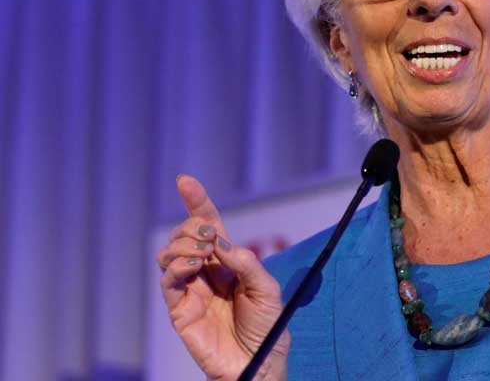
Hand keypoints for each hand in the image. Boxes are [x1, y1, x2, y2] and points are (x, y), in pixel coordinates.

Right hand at [157, 175, 289, 380]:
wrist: (258, 363)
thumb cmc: (267, 327)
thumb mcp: (267, 289)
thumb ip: (246, 263)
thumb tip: (220, 242)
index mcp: (227, 261)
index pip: (208, 224)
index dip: (196, 201)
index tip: (185, 181)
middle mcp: (205, 271)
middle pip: (185, 234)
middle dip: (193, 225)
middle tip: (211, 237)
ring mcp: (189, 289)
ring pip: (169, 252)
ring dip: (183, 244)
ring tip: (203, 254)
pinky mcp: (179, 309)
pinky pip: (167, 280)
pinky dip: (177, 265)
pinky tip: (193, 266)